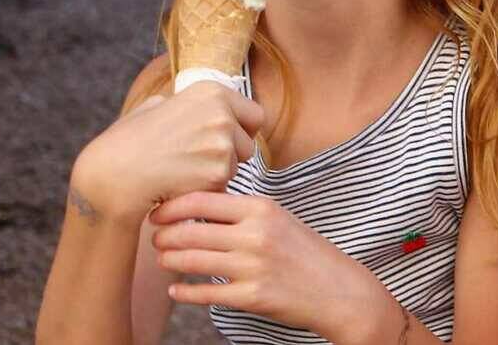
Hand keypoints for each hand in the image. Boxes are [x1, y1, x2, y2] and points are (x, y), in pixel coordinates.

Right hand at [71, 83, 263, 223]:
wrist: (111, 176)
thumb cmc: (127, 144)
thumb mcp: (153, 107)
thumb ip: (182, 104)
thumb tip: (197, 104)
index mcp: (210, 92)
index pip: (255, 115)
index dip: (243, 130)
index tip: (227, 140)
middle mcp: (222, 113)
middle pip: (248, 144)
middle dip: (229, 155)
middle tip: (193, 160)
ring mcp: (222, 144)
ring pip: (237, 167)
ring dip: (217, 173)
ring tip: (182, 171)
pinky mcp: (218, 173)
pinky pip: (225, 186)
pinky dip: (207, 189)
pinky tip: (181, 184)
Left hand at [152, 191, 396, 341]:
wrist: (340, 291)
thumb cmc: (308, 253)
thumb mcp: (281, 220)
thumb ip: (244, 212)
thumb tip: (196, 206)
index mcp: (263, 209)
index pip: (200, 201)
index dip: (170, 207)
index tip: (157, 213)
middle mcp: (256, 235)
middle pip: (188, 231)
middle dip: (163, 236)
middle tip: (156, 239)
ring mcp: (253, 267)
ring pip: (190, 261)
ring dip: (168, 261)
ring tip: (163, 260)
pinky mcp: (251, 296)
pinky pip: (203, 293)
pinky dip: (183, 292)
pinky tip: (177, 290)